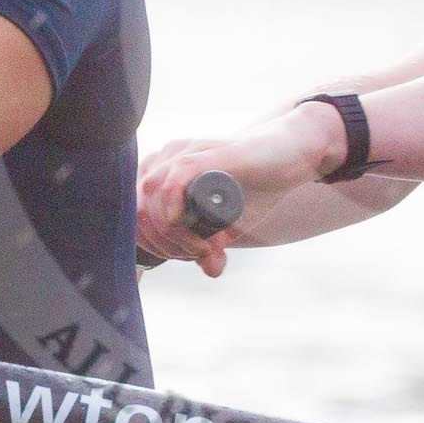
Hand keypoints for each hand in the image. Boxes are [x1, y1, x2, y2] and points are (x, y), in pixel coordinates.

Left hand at [136, 105, 340, 276]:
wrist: (289, 155)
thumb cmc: (255, 186)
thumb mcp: (230, 224)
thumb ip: (215, 245)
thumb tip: (211, 270)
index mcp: (162, 172)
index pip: (135, 213)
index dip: (153, 244)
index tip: (185, 256)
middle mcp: (167, 158)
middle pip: (139, 208)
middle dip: (165, 243)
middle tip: (201, 254)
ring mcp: (185, 152)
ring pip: (151, 196)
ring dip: (172, 232)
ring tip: (205, 246)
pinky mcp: (206, 152)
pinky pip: (173, 179)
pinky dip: (173, 208)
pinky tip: (184, 224)